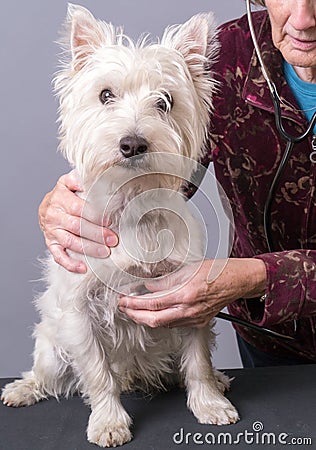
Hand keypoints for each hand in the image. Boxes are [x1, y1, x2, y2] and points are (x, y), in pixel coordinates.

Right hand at [38, 170, 117, 272]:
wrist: (46, 207)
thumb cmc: (63, 195)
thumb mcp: (69, 182)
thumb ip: (80, 179)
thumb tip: (96, 178)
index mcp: (60, 198)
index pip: (79, 208)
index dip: (94, 215)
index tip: (109, 220)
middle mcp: (54, 215)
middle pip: (77, 226)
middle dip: (96, 234)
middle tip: (113, 239)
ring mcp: (52, 231)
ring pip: (70, 242)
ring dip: (89, 248)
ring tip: (105, 252)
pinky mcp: (51, 244)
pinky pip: (58, 256)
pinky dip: (70, 263)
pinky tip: (83, 267)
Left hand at [118, 258, 266, 327]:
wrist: (237, 281)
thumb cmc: (217, 271)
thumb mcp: (188, 269)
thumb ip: (166, 281)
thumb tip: (149, 287)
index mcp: (186, 295)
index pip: (152, 304)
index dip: (134, 303)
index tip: (123, 300)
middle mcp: (189, 311)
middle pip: (154, 321)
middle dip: (135, 315)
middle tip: (124, 308)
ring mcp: (194, 319)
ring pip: (163, 325)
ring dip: (146, 319)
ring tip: (135, 310)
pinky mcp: (198, 322)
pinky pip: (175, 325)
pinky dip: (161, 320)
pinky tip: (154, 313)